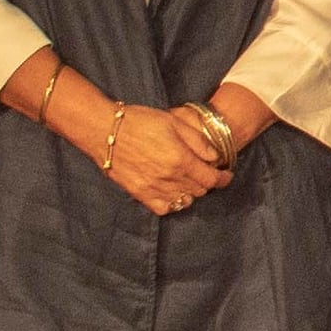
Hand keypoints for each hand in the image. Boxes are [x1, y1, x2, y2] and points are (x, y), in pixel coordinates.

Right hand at [90, 106, 228, 215]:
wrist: (105, 130)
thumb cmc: (139, 121)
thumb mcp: (174, 122)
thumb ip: (198, 141)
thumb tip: (215, 158)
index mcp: (180, 159)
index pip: (211, 179)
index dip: (223, 178)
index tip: (226, 175)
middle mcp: (169, 178)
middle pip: (199, 190)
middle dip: (206, 182)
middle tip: (205, 172)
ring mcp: (153, 189)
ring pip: (183, 201)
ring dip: (191, 192)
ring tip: (188, 181)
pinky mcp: (139, 194)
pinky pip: (163, 208)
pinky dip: (172, 203)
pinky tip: (171, 192)